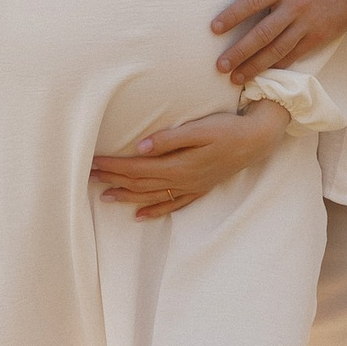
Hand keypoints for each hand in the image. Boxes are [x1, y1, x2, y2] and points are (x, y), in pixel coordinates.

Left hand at [91, 105, 285, 216]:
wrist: (256, 141)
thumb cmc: (227, 129)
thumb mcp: (200, 129)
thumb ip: (169, 139)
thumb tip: (141, 148)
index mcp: (178, 165)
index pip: (137, 168)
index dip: (113, 166)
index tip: (93, 162)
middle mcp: (182, 181)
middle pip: (140, 184)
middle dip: (113, 180)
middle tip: (89, 177)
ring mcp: (190, 188)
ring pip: (152, 196)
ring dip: (127, 197)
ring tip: (105, 197)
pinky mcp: (199, 189)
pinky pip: (172, 205)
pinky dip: (154, 211)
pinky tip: (140, 216)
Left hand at [211, 0, 346, 85]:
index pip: (253, 2)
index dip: (233, 16)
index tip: (214, 29)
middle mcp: (294, 7)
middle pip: (262, 33)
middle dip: (240, 52)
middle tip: (220, 66)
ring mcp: (306, 25)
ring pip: (277, 50)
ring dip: (255, 65)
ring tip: (236, 77)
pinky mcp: (317, 38)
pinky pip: (294, 55)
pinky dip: (277, 65)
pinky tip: (262, 73)